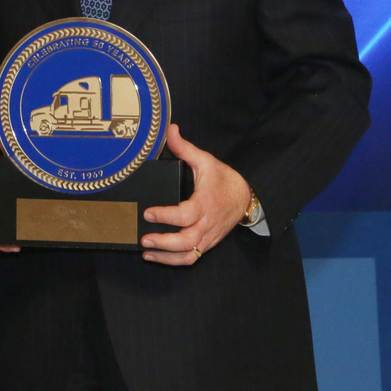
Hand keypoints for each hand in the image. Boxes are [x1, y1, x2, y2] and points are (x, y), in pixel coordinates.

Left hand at [140, 123, 252, 265]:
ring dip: (166, 257)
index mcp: (205, 203)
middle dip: (164, 242)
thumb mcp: (206, 160)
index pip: (185, 214)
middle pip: (186, 241)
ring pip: (188, 255)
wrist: (246, 197)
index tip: (148, 212)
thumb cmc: (224, 179)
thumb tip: (171, 130)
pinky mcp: (207, 244)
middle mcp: (207, 224)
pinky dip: (174, 260)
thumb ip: (185, 148)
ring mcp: (208, 237)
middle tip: (144, 238)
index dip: (166, 216)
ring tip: (146, 252)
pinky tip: (156, 256)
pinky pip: (191, 258)